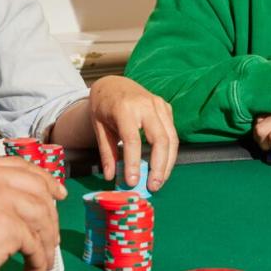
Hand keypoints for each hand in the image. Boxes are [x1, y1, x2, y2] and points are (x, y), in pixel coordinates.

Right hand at [0, 158, 66, 270]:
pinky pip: (36, 243)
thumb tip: (14, 213)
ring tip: (39, 263)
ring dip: (46, 244)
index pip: (19, 167)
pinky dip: (39, 260)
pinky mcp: (5, 225)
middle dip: (51, 216)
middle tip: (53, 238)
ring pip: (41, 216)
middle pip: (37, 189)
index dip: (44, 181)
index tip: (58, 194)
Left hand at [88, 76, 177, 190]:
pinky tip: (162, 166)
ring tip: (159, 181)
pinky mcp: (167, 108)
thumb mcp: (98, 127)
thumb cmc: (104, 106)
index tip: (133, 181)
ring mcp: (159, 105)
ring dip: (168, 163)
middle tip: (153, 186)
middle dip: (159, 166)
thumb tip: (111, 177)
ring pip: (172, 138)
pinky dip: (169, 152)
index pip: (133, 139)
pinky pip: (172, 133)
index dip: (134, 162)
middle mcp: (146, 104)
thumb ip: (107, 152)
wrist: (113, 84)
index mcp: (125, 108)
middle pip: (160, 139)